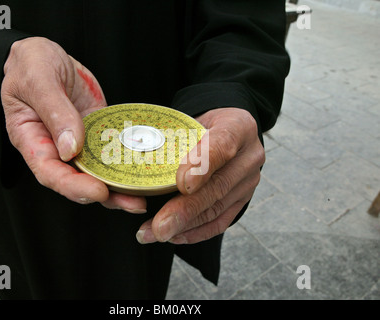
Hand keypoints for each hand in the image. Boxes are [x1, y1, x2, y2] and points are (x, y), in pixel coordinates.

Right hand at [1, 37, 145, 212]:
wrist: (44, 55)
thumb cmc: (31, 64)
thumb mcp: (37, 79)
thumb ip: (54, 110)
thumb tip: (71, 147)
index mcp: (31, 140)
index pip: (49, 172)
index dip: (72, 186)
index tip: (97, 191)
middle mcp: (54, 148)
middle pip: (77, 180)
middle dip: (105, 194)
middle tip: (133, 202)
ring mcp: (77, 142)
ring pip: (96, 172)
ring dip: (120, 187)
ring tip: (143, 198)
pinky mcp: (95, 134)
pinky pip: (109, 153)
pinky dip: (125, 163)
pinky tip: (144, 170)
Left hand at [136, 108, 264, 243]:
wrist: (224, 130)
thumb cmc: (200, 123)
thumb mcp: (190, 118)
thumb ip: (174, 135)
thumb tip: (140, 163)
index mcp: (237, 126)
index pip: (222, 144)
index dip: (202, 165)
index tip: (181, 183)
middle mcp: (249, 156)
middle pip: (217, 186)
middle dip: (186, 209)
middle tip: (159, 225)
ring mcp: (248, 181)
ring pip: (217, 208)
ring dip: (185, 226)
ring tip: (155, 233)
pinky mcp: (243, 200)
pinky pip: (221, 221)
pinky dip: (197, 232)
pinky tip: (175, 236)